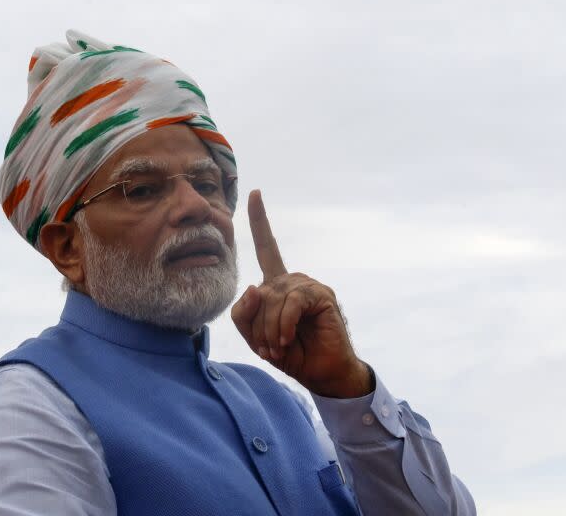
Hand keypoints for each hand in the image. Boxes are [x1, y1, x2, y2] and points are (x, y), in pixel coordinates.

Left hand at [230, 190, 373, 397]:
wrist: (321, 373)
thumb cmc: (291, 353)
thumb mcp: (256, 337)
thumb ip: (244, 314)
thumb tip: (252, 287)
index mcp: (277, 285)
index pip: (267, 247)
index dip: (259, 220)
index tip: (254, 193)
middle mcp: (292, 279)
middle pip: (257, 294)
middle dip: (257, 326)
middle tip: (269, 349)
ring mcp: (308, 284)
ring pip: (271, 298)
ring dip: (270, 329)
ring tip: (279, 347)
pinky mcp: (321, 293)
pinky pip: (290, 302)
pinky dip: (283, 323)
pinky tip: (286, 338)